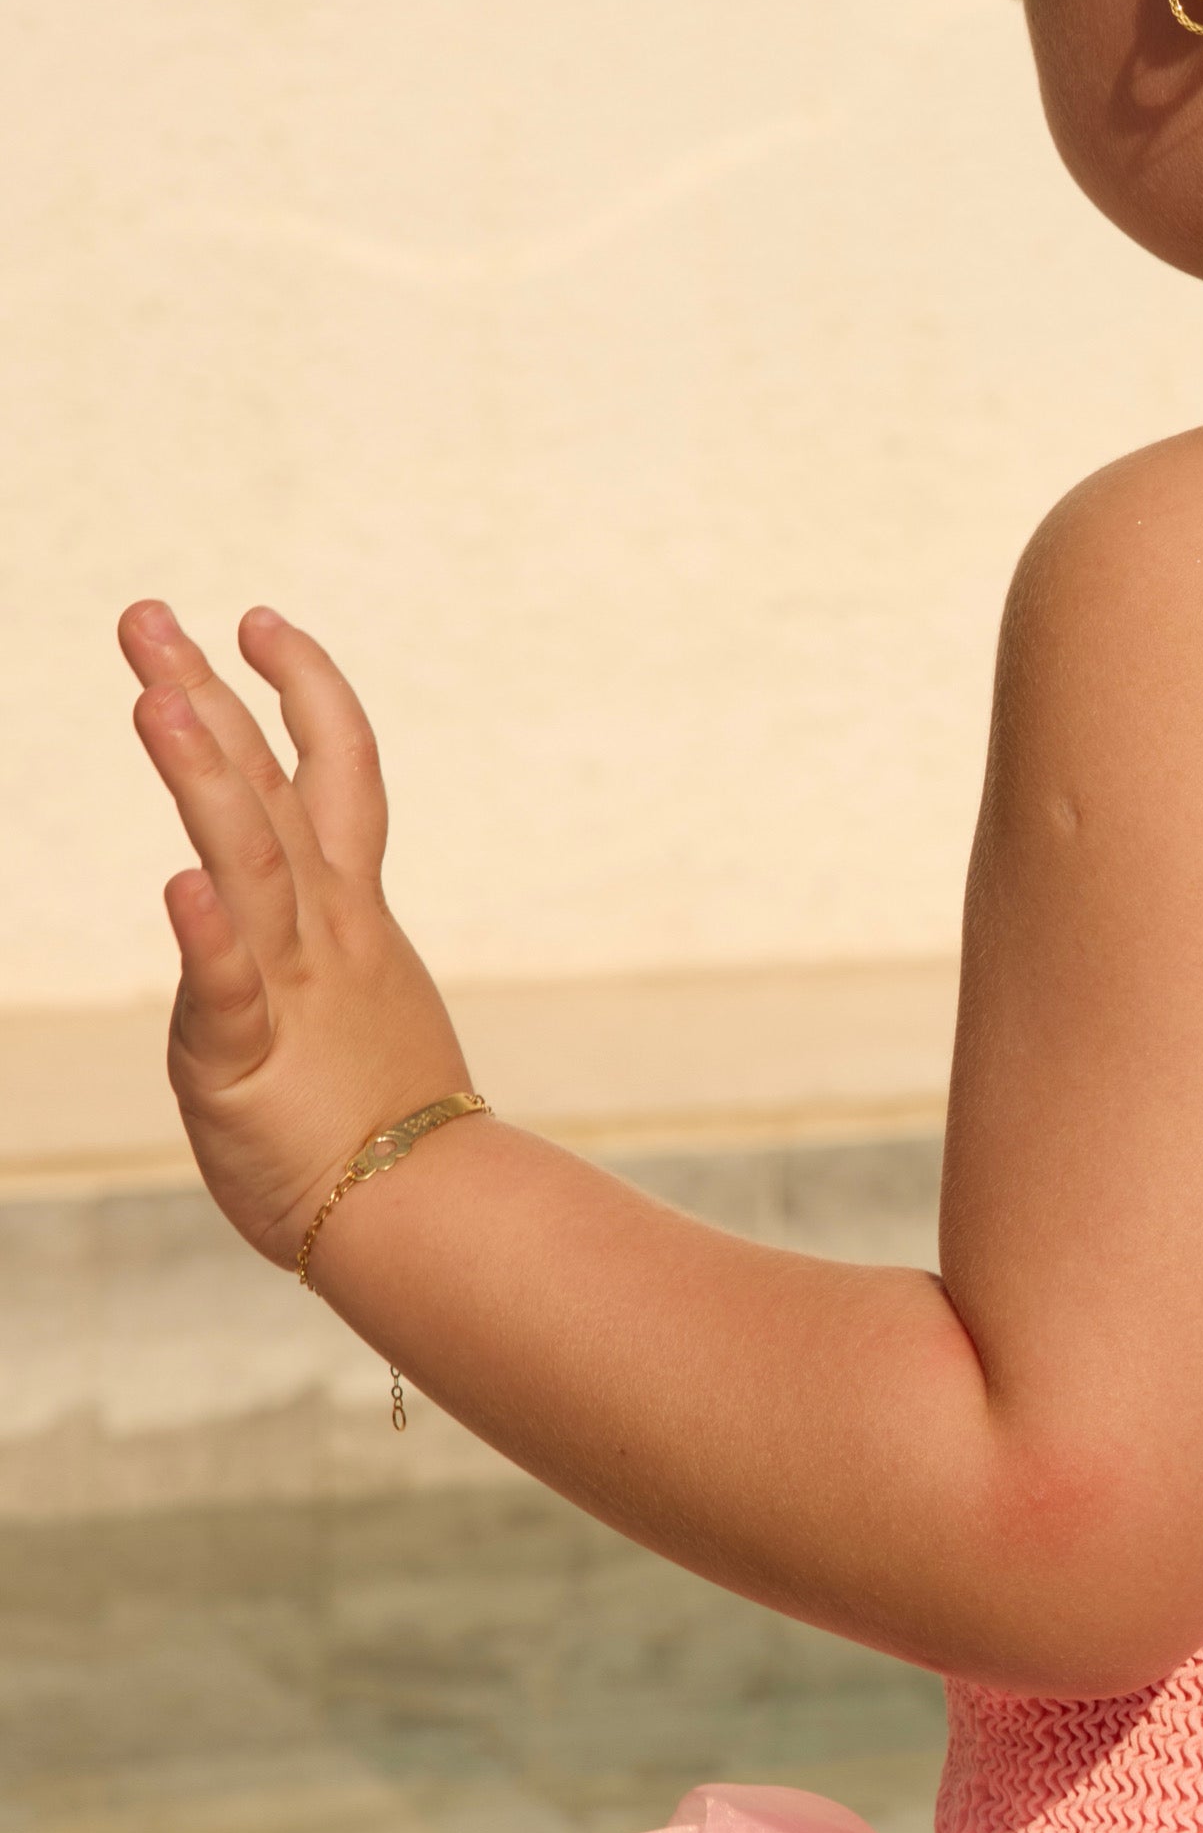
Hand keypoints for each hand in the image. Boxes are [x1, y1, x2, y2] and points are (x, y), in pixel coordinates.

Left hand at [118, 604, 470, 1267]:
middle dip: (206, 694)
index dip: (300, 690)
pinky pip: (227, 991)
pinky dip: (209, 938)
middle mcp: (325, 932)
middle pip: (269, 790)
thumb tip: (287, 919)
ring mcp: (291, 990)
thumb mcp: (358, 1006)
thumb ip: (318, 949)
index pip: (332, 773)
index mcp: (351, 915)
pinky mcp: (246, 1061)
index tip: (254, 620)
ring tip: (155, 701)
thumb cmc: (386, 1128)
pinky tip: (179, 884)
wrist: (429, 1219)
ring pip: (248, 865)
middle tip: (144, 613)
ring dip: (204, 781)